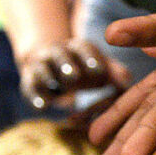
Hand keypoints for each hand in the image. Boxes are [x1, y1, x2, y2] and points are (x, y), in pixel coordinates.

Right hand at [18, 39, 132, 110]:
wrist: (51, 62)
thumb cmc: (85, 67)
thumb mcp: (101, 67)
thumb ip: (114, 72)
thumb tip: (126, 81)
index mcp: (78, 47)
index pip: (84, 48)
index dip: (90, 59)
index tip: (99, 71)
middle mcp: (57, 52)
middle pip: (60, 55)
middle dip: (66, 65)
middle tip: (74, 77)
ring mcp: (41, 66)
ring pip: (42, 69)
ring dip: (47, 80)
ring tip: (55, 97)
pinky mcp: (29, 82)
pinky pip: (30, 87)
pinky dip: (36, 96)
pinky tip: (43, 107)